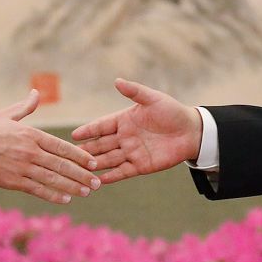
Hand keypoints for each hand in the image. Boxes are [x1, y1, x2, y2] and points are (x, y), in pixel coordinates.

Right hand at [0, 91, 99, 204]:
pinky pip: (37, 189)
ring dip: (72, 186)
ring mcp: (22, 167)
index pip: (62, 147)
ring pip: (53, 179)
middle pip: (62, 165)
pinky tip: (65, 198)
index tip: (93, 162)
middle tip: (97, 182)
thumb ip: (25, 106)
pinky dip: (52, 195)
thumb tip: (36, 92)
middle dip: (82, 174)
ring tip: (87, 191)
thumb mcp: (6, 114)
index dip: (80, 156)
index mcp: (31, 134)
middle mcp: (30, 151)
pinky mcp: (12, 181)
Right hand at [70, 78, 202, 183]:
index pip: (101, 126)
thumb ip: (135, 91)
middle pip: (101, 145)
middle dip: (86, 150)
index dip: (88, 130)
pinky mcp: (140, 166)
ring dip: (95, 164)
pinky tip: (99, 181)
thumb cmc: (172, 112)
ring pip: (108, 159)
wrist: (191, 132)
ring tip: (80, 170)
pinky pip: (122, 172)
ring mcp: (131, 152)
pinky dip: (111, 177)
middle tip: (69, 156)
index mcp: (123, 120)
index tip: (74, 135)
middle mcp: (124, 137)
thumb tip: (117, 81)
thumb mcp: (153, 99)